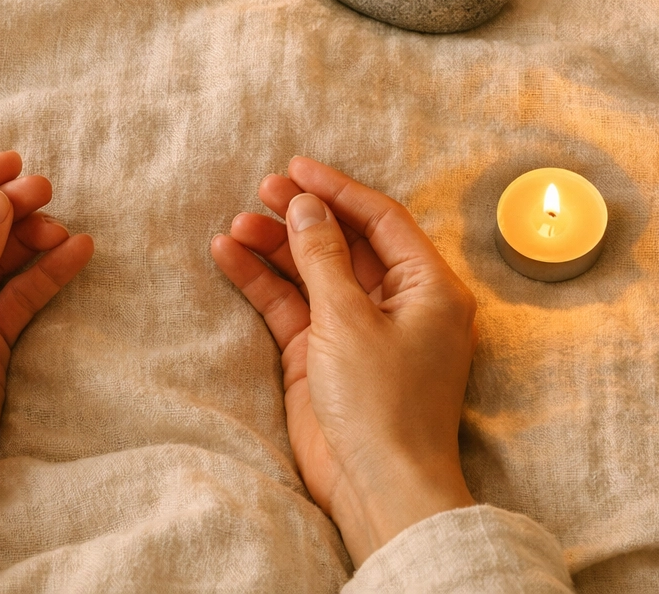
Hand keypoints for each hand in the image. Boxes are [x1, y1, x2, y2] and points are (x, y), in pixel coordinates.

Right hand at [211, 156, 477, 566]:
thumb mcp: (349, 318)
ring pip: (313, 270)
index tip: (296, 168)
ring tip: (235, 224)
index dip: (338, 189)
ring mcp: (358, 327)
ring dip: (276, 247)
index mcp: (427, 286)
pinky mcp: (324, 352)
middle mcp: (396, 301)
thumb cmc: (384, 402)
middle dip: (302, 215)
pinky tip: (231, 256)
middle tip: (262, 189)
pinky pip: (292, 304)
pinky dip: (263, 282)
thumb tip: (306, 206)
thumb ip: (323, 257)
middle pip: (344, 241)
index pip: (380, 219)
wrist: (378, 489)